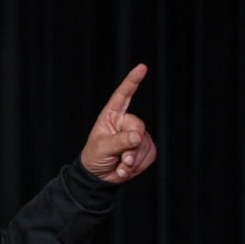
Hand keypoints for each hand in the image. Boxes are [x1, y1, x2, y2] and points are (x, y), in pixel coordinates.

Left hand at [80, 63, 156, 182]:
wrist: (99, 176)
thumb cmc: (94, 156)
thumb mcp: (102, 147)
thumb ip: (120, 141)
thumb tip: (138, 135)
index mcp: (111, 116)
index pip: (122, 95)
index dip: (132, 81)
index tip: (142, 67)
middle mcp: (126, 122)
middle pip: (139, 125)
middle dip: (132, 144)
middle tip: (122, 158)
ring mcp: (138, 135)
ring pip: (145, 144)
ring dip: (133, 159)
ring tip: (119, 164)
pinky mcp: (145, 149)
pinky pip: (150, 155)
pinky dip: (138, 166)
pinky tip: (125, 169)